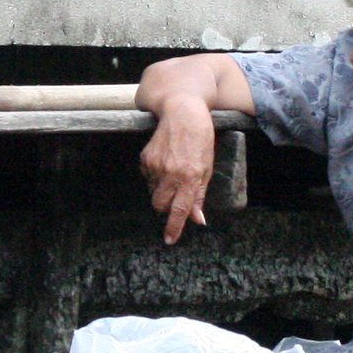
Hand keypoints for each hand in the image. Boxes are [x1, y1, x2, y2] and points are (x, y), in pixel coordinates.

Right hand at [140, 102, 215, 243]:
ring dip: (161, 190)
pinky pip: (147, 177)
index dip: (174, 227)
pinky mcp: (145, 158)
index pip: (180, 209)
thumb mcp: (206, 167)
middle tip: (174, 197)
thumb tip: (198, 219)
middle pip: (160, 205)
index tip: (169, 240)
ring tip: (172, 173)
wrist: (182, 112)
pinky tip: (165, 163)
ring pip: (153, 192)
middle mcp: (171, 173)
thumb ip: (199, 195)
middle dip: (165, 208)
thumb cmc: (200, 139)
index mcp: (190, 176)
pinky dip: (155, 177)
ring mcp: (155, 165)